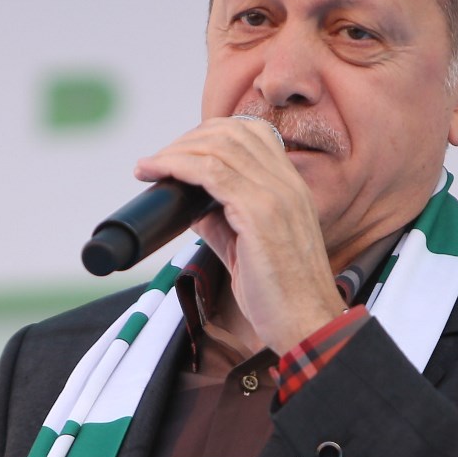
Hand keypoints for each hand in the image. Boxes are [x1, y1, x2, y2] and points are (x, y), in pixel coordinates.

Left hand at [134, 116, 345, 351]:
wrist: (307, 324)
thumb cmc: (280, 295)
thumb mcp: (247, 247)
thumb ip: (222, 220)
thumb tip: (190, 206)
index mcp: (291, 187)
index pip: (251, 134)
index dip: (210, 135)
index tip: (180, 155)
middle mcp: (287, 182)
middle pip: (232, 132)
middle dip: (188, 140)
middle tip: (158, 161)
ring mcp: (276, 194)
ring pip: (218, 146)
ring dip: (176, 151)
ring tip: (150, 166)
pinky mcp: (259, 212)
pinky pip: (210, 172)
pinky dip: (178, 166)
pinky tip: (158, 173)